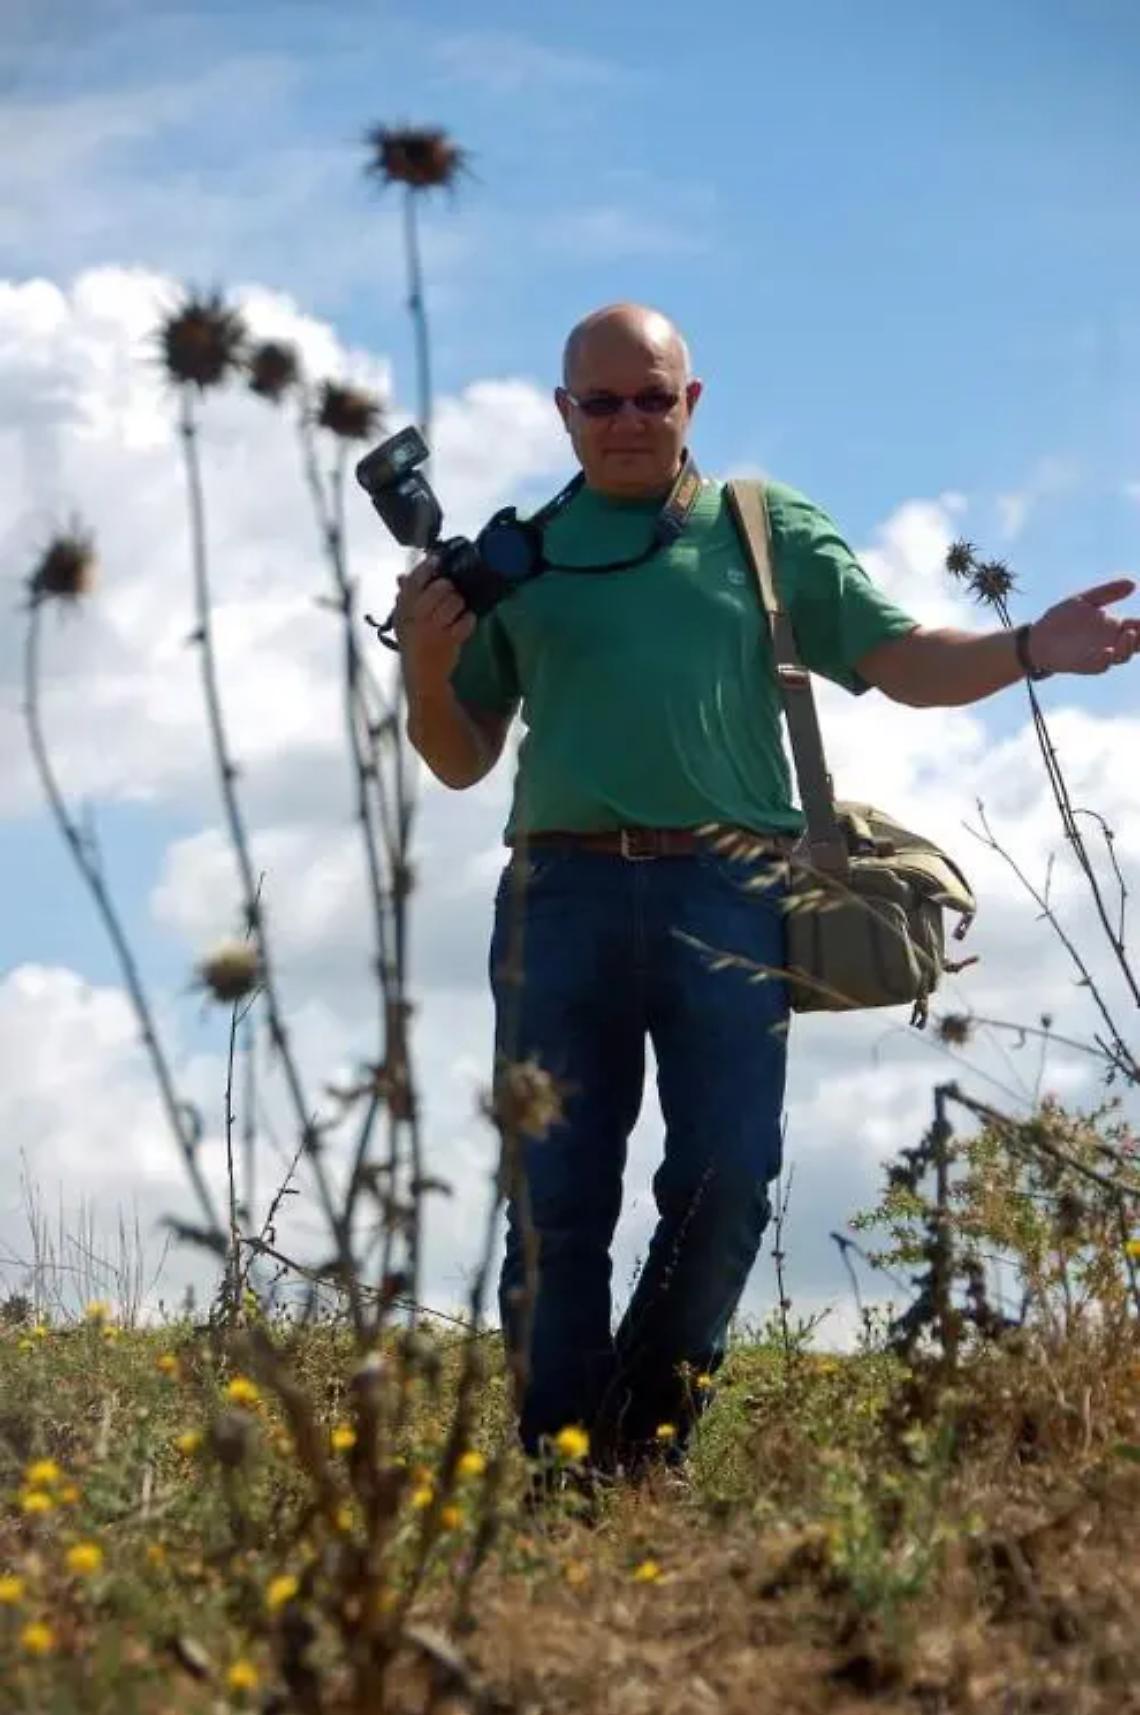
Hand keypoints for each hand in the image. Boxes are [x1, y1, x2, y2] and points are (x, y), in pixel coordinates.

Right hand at [392, 557, 475, 686]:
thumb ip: (404, 599)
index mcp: (403, 610)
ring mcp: (433, 630)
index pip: (414, 581)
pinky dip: (469, 619)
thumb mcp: (403, 621)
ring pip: (455, 602)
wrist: (421, 676)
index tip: (437, 560)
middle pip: (440, 588)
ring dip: (459, 602)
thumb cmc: (414, 643)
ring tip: (458, 608)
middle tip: (450, 592)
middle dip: (449, 587)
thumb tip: (401, 577)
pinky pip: (466, 621)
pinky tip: (465, 621)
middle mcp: (416, 618)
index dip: (427, 568)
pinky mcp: (449, 642)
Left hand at [1029, 580, 1139, 675]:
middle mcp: (1112, 642)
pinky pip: (1101, 665)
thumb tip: (1133, 583)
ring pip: (1122, 656)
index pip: (1138, 626)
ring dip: (1128, 646)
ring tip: (1128, 633)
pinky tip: (1107, 651)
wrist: (1036, 638)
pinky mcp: (1086, 665)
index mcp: (1114, 626)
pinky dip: (1106, 660)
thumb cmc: (1061, 619)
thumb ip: (1107, 593)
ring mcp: (1100, 655)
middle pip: (1136, 643)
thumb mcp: (1084, 601)